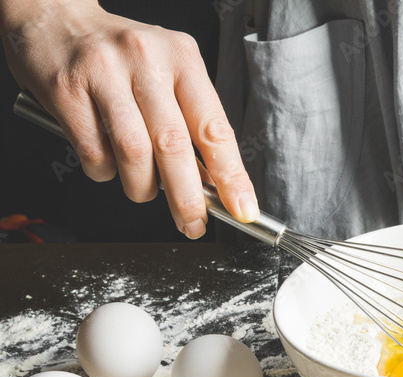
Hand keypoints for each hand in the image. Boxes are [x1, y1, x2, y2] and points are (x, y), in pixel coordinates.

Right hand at [0, 0, 256, 237]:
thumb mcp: (166, 74)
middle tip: (193, 224)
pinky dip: (104, 171)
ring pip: (134, 153)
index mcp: (183, 58)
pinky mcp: (67, 88)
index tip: (242, 208)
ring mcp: (104, 71)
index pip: (214, 128)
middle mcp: (146, 59)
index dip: (231, 175)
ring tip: (142, 189)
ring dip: (141, 186)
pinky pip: (94, 151)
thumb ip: (189, 122)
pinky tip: (106, 163)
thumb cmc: (120, 57)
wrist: (54, 18)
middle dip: (187, 197)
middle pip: (174, 145)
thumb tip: (211, 184)